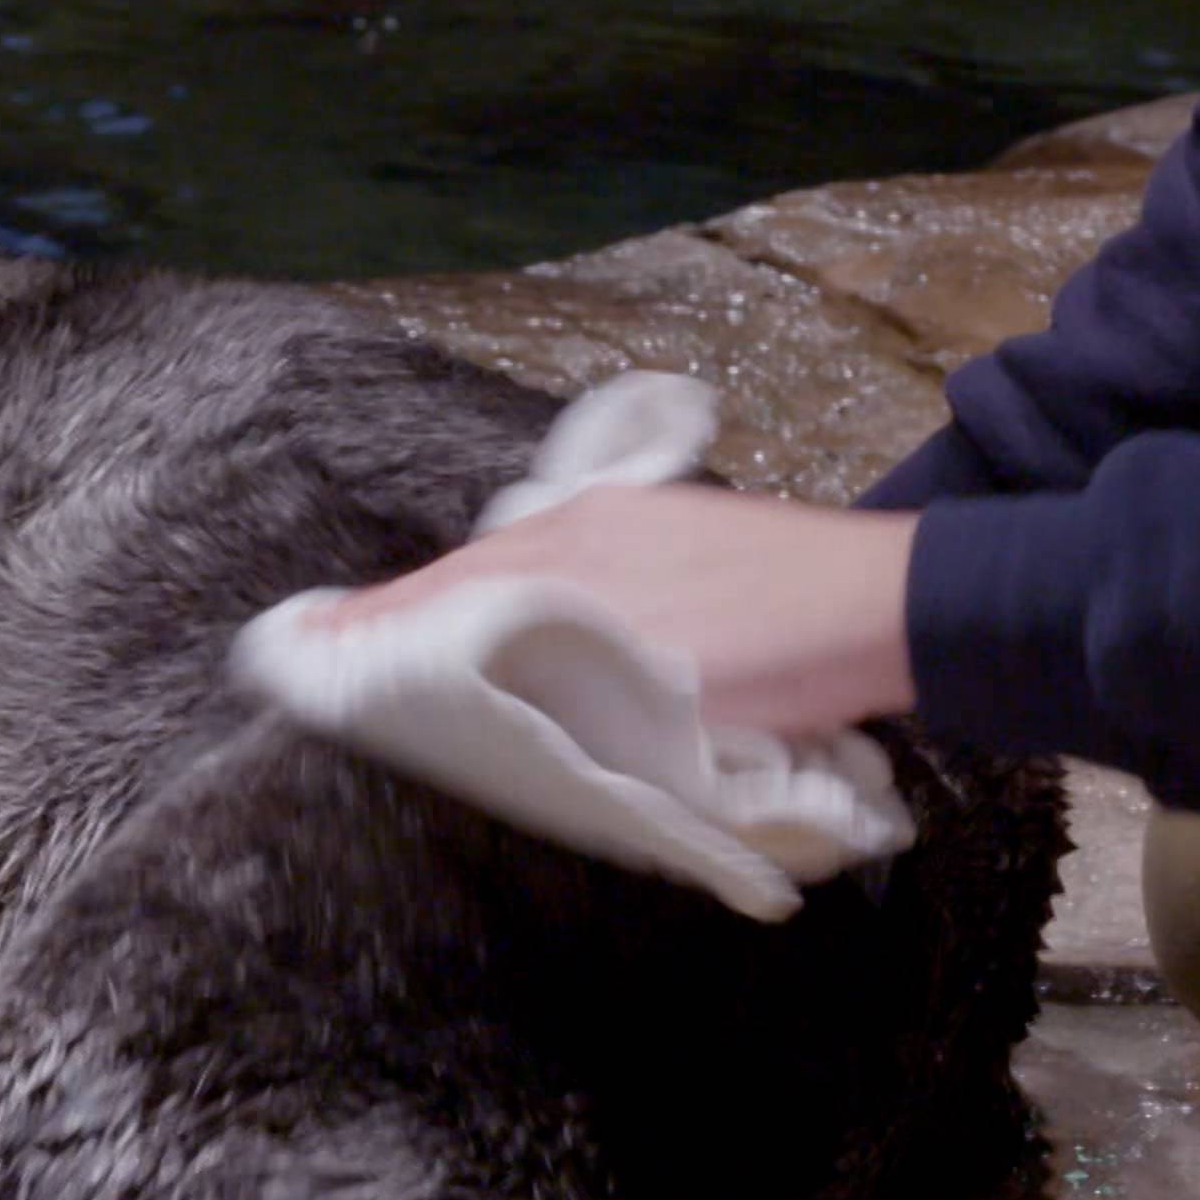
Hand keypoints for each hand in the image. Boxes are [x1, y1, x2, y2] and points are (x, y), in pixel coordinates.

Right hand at [314, 482, 921, 733]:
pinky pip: (576, 571)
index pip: (439, 593)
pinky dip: (530, 601)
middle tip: (342, 651)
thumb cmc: (772, 651)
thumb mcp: (636, 673)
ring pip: (524, 573)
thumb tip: (428, 657)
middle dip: (408, 616)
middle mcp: (591, 525)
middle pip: (473, 576)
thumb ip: (530, 670)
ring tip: (417, 644)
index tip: (301, 649)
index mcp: (568, 549)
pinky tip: (540, 629)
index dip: (373, 628)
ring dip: (468, 607)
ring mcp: (642, 529)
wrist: (898, 612)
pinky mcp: (687, 544)